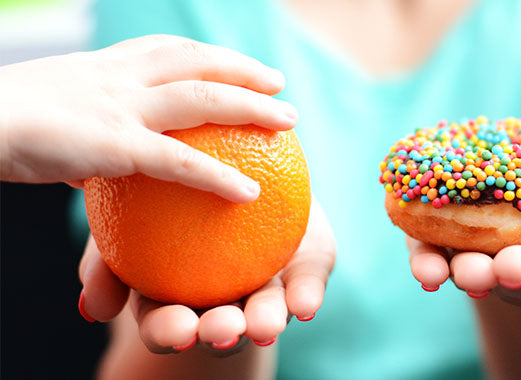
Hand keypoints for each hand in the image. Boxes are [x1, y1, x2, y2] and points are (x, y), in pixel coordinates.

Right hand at [0, 34, 296, 202]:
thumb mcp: (48, 118)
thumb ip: (82, 135)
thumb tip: (90, 163)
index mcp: (101, 68)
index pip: (164, 50)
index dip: (204, 55)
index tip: (234, 63)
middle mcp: (116, 77)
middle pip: (195, 62)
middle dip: (241, 69)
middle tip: (278, 82)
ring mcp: (119, 106)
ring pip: (202, 99)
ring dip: (252, 107)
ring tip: (289, 120)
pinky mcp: (115, 144)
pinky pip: (180, 163)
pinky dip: (218, 177)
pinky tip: (251, 192)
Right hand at [78, 197, 334, 354]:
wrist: (234, 168)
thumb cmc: (164, 197)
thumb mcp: (126, 219)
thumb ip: (106, 260)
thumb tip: (91, 309)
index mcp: (176, 296)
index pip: (168, 322)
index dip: (170, 332)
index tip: (176, 329)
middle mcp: (224, 298)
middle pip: (221, 324)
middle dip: (220, 333)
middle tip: (220, 328)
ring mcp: (266, 286)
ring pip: (267, 310)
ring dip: (266, 320)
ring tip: (264, 324)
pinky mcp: (304, 269)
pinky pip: (306, 283)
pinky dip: (306, 295)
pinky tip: (304, 305)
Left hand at [407, 186, 520, 304]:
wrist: (520, 176)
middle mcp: (519, 265)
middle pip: (517, 277)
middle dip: (515, 273)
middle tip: (512, 267)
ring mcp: (478, 255)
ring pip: (472, 271)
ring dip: (470, 273)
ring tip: (468, 270)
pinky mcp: (439, 241)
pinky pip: (430, 257)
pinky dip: (427, 264)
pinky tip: (426, 269)